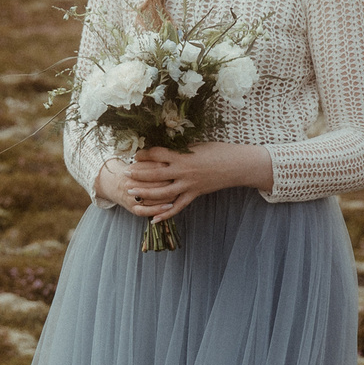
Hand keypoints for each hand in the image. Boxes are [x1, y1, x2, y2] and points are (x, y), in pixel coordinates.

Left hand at [115, 141, 273, 223]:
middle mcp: (184, 171)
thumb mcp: (197, 145)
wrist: (237, 165)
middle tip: (126, 174)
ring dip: (146, 193)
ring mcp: (189, 185)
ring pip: (163, 192)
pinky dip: (166, 213)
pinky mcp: (195, 194)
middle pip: (155, 173)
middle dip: (139, 174)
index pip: (157, 154)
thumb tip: (164, 147)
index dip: (144, 154)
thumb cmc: (218, 151)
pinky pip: (178, 206)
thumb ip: (180, 149)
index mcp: (183, 155)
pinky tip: (154, 219)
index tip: (135, 155)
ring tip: (132, 193)